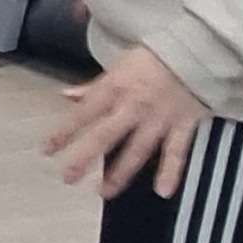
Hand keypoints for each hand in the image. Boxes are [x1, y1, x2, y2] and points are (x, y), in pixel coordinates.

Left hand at [45, 44, 211, 196]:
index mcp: (114, 89)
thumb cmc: (151, 59)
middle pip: (105, 135)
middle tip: (68, 177)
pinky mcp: (183, 125)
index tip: (47, 150)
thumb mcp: (117, 67)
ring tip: (104, 192)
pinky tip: (163, 191)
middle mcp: (134, 106)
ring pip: (137, 149)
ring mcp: (159, 118)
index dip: (64, 132)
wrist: (195, 50)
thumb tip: (65, 96)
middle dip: (85, 157)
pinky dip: (171, 172)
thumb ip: (93, 87)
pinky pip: (177, 152)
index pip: (83, 113)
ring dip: (120, 173)